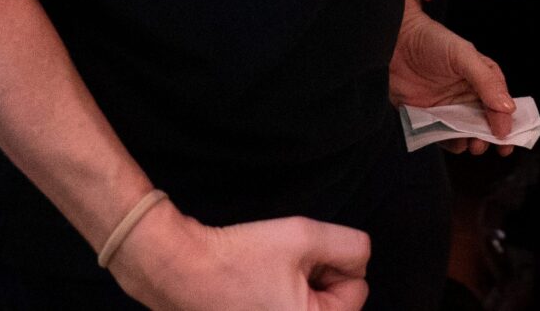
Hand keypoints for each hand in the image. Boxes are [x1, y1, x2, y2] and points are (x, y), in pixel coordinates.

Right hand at [114, 205, 369, 310]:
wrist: (179, 271)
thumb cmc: (237, 257)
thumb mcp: (303, 235)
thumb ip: (349, 245)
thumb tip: (361, 259)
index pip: (357, 288)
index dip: (331, 263)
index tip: (296, 259)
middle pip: (335, 302)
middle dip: (315, 279)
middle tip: (279, 268)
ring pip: (310, 306)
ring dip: (298, 289)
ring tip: (265, 279)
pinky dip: (278, 300)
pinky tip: (255, 290)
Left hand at [388, 7, 515, 153]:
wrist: (393, 44)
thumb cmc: (431, 41)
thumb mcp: (463, 55)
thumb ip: (486, 81)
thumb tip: (508, 108)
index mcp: (481, 79)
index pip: (500, 103)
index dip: (506, 120)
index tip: (506, 134)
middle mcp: (467, 95)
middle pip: (487, 122)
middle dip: (492, 136)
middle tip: (492, 144)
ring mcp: (449, 108)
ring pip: (467, 132)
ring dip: (473, 142)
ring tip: (473, 144)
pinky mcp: (430, 118)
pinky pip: (444, 137)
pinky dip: (452, 143)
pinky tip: (456, 143)